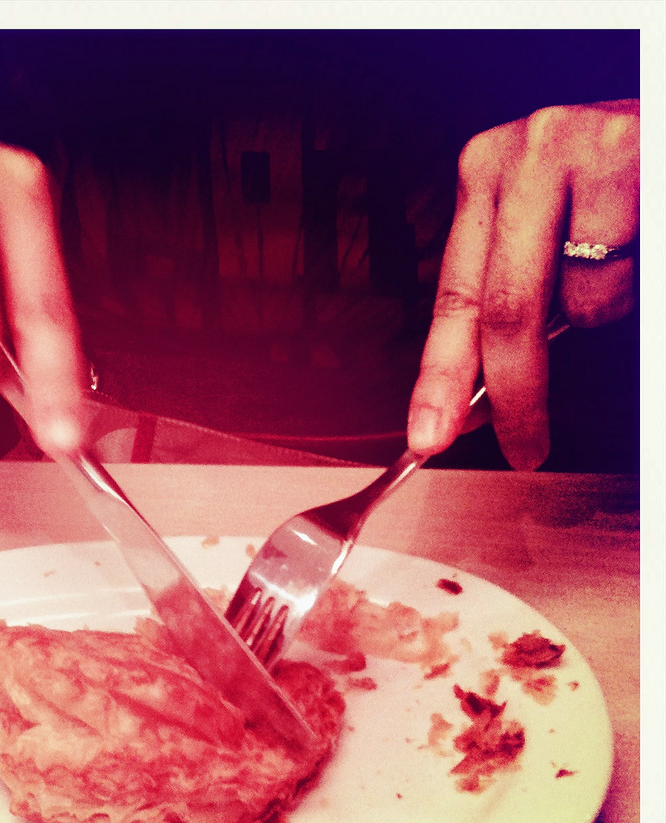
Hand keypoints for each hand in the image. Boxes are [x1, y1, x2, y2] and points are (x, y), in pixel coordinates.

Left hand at [407, 101, 638, 468]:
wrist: (665, 129)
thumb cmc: (614, 180)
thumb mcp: (546, 228)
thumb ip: (512, 295)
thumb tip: (483, 388)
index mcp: (487, 175)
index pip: (453, 298)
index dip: (440, 378)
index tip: (429, 434)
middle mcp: (524, 154)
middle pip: (503, 310)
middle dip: (514, 392)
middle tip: (521, 443)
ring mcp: (582, 150)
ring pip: (582, 299)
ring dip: (600, 309)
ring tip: (619, 260)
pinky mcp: (634, 158)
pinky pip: (624, 274)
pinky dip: (633, 281)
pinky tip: (638, 239)